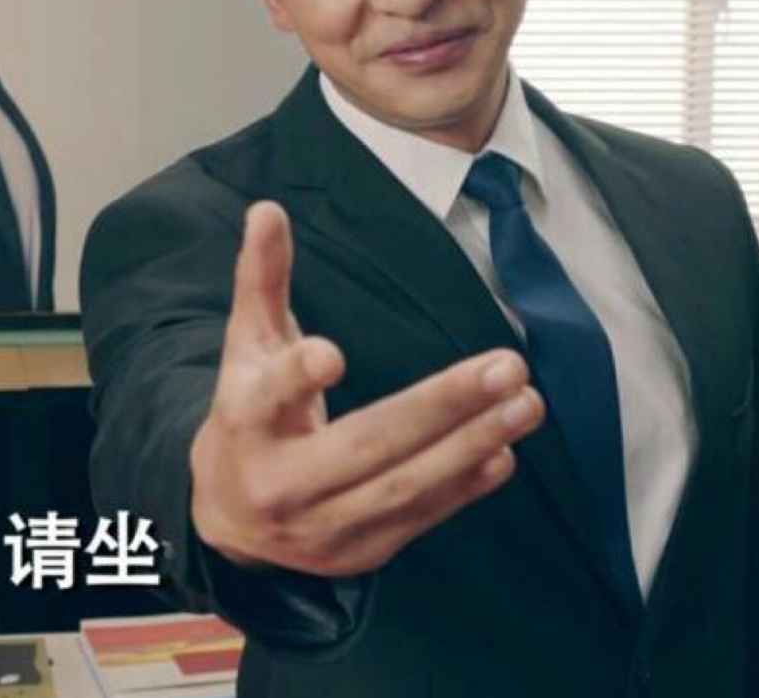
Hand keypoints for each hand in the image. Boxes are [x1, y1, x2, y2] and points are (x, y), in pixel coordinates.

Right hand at [190, 201, 543, 576]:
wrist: (231, 521)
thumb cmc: (248, 416)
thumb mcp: (246, 346)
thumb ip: (262, 280)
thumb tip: (267, 207)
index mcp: (245, 423)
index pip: (268, 399)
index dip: (296, 377)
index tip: (332, 356)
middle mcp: (283, 483)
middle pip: (366, 446)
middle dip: (441, 407)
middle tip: (508, 366)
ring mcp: (325, 526)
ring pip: (405, 488)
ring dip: (472, 444)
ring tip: (527, 403)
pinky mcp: (362, 551)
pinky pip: (420, 518)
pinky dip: (465, 486)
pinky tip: (506, 451)